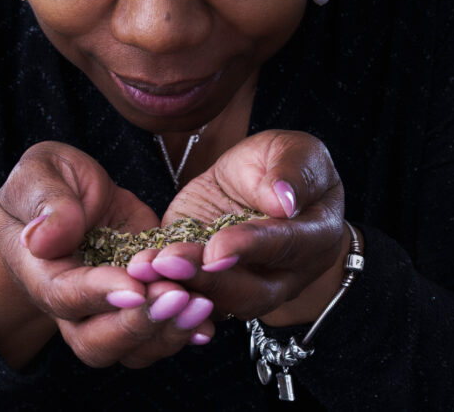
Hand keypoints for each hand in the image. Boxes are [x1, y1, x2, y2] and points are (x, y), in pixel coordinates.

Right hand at [0, 141, 215, 367]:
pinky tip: (209, 320)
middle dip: (139, 325)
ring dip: (167, 332)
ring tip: (200, 305)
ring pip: (132, 348)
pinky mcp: (143, 299)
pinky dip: (185, 330)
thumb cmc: (48, 182)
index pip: (66, 296)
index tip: (135, 286)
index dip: (101, 295)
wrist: (71, 193)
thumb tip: (43, 238)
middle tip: (177, 297)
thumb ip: (47, 202)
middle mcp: (73, 305)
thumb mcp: (41, 174)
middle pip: (97, 341)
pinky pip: (159, 332)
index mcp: (40, 273)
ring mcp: (110, 308)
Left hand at [126, 131, 346, 324]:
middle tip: (168, 262)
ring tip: (147, 267)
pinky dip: (164, 289)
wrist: (258, 180)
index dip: (250, 248)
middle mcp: (285, 274)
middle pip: (250, 291)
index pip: (284, 246)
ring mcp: (248, 287)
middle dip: (206, 279)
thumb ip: (291, 171)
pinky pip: (191, 297)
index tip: (218, 249)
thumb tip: (285, 200)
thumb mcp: (293, 150)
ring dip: (181, 287)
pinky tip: (138, 273)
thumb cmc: (283, 163)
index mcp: (315, 237)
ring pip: (218, 302)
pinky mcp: (210, 284)